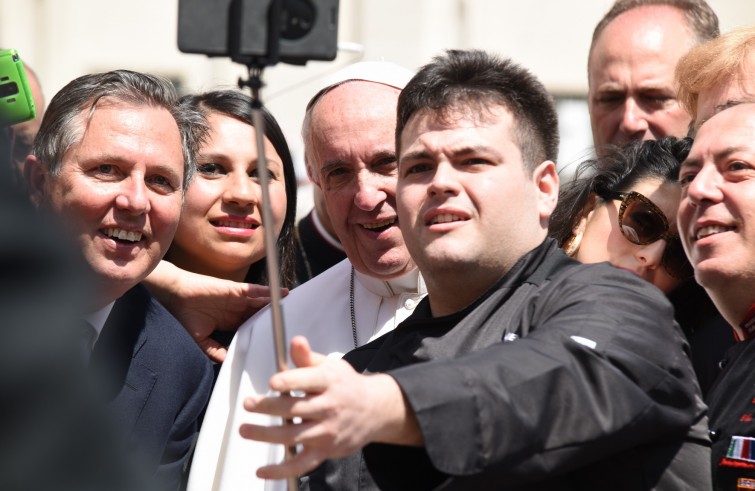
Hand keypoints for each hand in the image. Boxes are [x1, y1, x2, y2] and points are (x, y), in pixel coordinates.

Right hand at [144, 261, 285, 361]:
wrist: (174, 296)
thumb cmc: (183, 315)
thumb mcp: (200, 339)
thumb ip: (214, 350)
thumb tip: (226, 362)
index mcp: (229, 322)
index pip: (251, 326)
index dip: (263, 330)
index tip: (276, 338)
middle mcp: (235, 310)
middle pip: (260, 313)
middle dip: (273, 317)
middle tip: (291, 321)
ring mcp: (236, 299)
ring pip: (261, 302)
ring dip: (275, 303)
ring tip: (292, 305)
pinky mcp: (235, 290)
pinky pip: (255, 291)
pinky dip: (269, 292)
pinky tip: (281, 293)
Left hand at [238, 336, 420, 478]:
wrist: (375, 409)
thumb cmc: (346, 385)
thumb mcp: (330, 366)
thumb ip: (307, 357)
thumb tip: (295, 341)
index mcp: (330, 382)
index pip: (309, 381)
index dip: (290, 381)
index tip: (273, 382)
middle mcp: (330, 406)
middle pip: (297, 409)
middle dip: (270, 407)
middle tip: (249, 403)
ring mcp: (327, 431)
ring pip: (295, 436)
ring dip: (267, 435)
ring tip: (245, 429)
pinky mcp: (326, 450)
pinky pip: (302, 465)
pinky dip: (281, 470)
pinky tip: (262, 471)